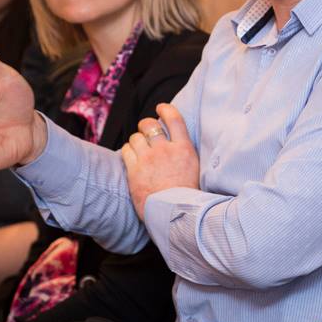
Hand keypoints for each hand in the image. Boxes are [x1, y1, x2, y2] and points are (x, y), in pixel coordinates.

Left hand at [122, 103, 197, 218]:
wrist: (175, 214)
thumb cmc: (187, 196)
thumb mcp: (195, 169)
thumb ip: (185, 153)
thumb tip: (177, 142)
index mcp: (184, 148)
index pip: (174, 118)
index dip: (165, 109)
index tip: (161, 107)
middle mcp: (166, 150)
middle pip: (150, 124)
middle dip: (145, 124)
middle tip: (146, 130)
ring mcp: (148, 159)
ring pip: (135, 137)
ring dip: (136, 140)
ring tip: (139, 149)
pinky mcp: (134, 170)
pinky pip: (126, 150)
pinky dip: (128, 151)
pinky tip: (132, 157)